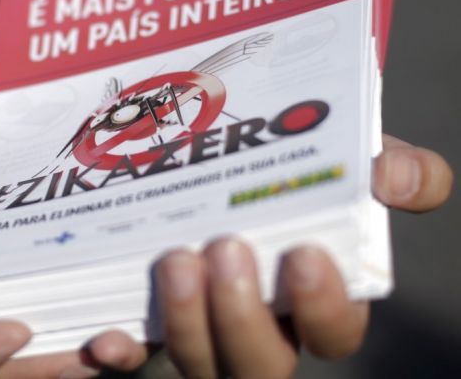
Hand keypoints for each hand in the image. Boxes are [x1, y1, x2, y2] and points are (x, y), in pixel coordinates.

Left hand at [152, 134, 452, 378]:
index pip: (334, 331)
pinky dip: (122, 351)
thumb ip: (381, 164)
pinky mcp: (144, 316)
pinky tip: (106, 336)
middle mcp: (256, 320)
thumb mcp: (339, 152)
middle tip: (226, 249)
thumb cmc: (283, 161)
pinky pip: (133, 354)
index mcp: (309, 293)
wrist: (202, 147)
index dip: (325, 309)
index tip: (306, 257)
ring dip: (187, 322)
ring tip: (176, 260)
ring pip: (199, 363)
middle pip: (262, 363)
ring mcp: (199, 323)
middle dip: (244, 317)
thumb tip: (400, 179)